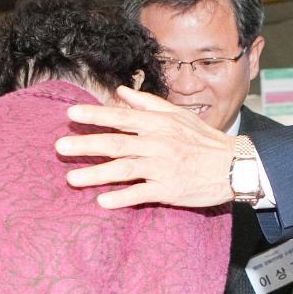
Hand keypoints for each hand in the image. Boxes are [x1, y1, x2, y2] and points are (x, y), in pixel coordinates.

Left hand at [55, 87, 233, 208]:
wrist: (233, 165)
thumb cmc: (204, 139)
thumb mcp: (178, 115)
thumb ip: (147, 104)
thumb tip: (121, 92)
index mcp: (158, 125)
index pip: (120, 117)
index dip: (94, 115)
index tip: (70, 113)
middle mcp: (157, 144)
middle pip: (115, 143)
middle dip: (85, 144)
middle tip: (59, 147)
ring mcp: (162, 168)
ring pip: (123, 169)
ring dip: (96, 174)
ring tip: (72, 179)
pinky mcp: (169, 190)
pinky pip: (140, 194)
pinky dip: (122, 197)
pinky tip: (102, 201)